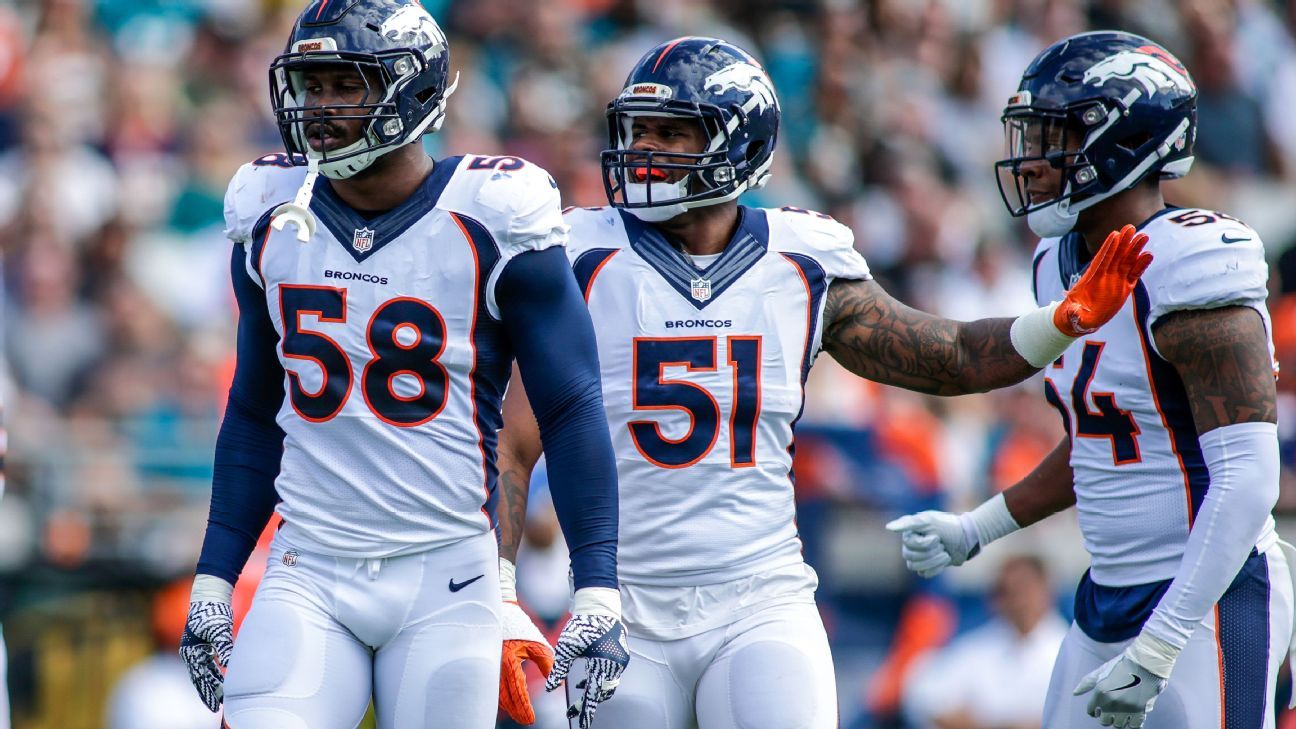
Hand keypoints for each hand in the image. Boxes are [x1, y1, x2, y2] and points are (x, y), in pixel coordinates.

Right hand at [179, 599, 233, 711]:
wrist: (210, 594)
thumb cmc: (213, 611)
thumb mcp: (219, 629)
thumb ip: (224, 646)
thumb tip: (228, 664)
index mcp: (191, 651)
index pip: (200, 677)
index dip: (207, 692)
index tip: (216, 705)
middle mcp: (191, 652)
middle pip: (200, 678)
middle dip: (209, 692)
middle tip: (218, 707)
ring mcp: (197, 649)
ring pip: (204, 672)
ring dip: (212, 684)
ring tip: (221, 697)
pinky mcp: (204, 644)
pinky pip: (208, 664)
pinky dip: (214, 673)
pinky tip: (222, 680)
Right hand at [499, 601, 554, 724]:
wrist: (500, 611)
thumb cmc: (519, 626)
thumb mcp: (536, 643)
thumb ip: (546, 662)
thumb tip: (554, 680)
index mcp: (509, 661)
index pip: (517, 690)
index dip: (524, 706)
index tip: (531, 718)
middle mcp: (497, 666)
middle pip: (504, 696)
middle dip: (515, 710)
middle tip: (525, 720)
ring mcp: (490, 665)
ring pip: (497, 692)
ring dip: (507, 705)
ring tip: (518, 714)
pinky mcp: (489, 663)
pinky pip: (493, 684)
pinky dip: (501, 695)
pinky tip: (508, 701)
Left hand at [544, 606, 629, 728]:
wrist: (599, 606)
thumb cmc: (582, 625)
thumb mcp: (566, 648)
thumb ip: (559, 669)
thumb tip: (550, 689)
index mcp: (603, 664)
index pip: (594, 695)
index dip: (587, 711)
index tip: (582, 725)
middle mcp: (616, 665)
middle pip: (603, 692)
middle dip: (588, 702)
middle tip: (573, 710)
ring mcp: (620, 660)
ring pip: (608, 685)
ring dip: (594, 690)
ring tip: (579, 692)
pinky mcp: (621, 655)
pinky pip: (610, 675)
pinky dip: (598, 680)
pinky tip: (584, 679)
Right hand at [886, 510, 979, 577]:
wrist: (967, 537)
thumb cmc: (948, 526)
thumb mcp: (929, 521)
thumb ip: (908, 523)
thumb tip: (888, 528)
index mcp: (909, 533)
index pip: (909, 546)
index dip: (925, 544)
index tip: (937, 536)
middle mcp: (911, 545)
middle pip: (911, 558)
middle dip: (931, 553)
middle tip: (942, 544)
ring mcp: (919, 557)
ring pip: (916, 567)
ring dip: (934, 561)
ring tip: (944, 552)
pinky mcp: (928, 567)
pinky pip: (924, 574)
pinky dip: (937, 568)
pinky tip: (944, 559)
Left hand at [1055, 224, 1151, 335]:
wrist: (1082, 319)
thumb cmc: (1074, 315)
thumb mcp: (1072, 315)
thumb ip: (1074, 312)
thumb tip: (1072, 311)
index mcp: (1091, 280)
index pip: (1101, 261)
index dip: (1108, 249)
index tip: (1114, 235)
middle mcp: (1105, 277)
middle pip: (1115, 256)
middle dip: (1123, 242)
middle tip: (1131, 227)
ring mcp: (1115, 281)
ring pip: (1126, 262)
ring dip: (1135, 249)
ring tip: (1144, 236)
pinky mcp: (1124, 287)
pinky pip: (1134, 274)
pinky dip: (1141, 265)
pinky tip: (1149, 254)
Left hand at [1073, 650, 1167, 727]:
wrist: (1146, 662)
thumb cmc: (1121, 665)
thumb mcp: (1101, 671)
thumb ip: (1087, 683)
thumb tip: (1074, 693)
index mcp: (1100, 692)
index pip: (1091, 711)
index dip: (1094, 710)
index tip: (1098, 709)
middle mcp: (1112, 703)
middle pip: (1105, 722)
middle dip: (1106, 717)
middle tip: (1109, 712)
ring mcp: (1126, 708)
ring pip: (1119, 725)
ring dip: (1119, 720)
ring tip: (1121, 713)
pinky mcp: (1141, 710)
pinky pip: (1135, 726)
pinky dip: (1133, 723)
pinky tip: (1132, 716)